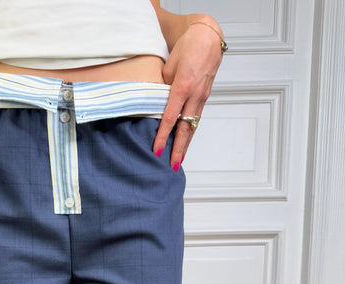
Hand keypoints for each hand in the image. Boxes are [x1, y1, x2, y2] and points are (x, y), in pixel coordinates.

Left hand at [153, 23, 223, 168]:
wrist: (208, 37)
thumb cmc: (187, 48)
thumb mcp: (168, 67)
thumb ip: (162, 88)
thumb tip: (154, 105)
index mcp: (182, 87)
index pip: (170, 118)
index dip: (162, 136)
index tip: (156, 150)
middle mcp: (194, 96)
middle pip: (185, 129)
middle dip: (178, 149)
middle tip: (172, 166)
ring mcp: (201, 98)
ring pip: (193, 127)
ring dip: (186, 145)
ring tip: (178, 161)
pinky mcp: (204, 98)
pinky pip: (196, 119)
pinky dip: (190, 133)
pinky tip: (185, 143)